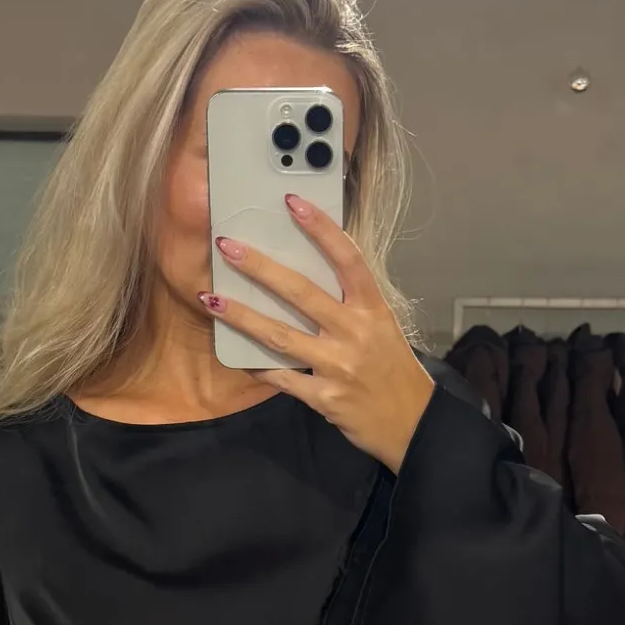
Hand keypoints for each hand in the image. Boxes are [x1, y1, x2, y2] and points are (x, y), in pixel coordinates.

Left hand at [198, 194, 435, 474]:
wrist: (412, 422)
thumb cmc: (392, 369)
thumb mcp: (381, 326)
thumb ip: (350, 303)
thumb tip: (307, 274)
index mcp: (372, 308)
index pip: (346, 258)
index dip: (320, 228)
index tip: (292, 202)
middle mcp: (355, 332)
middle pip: (301, 292)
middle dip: (259, 267)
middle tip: (227, 247)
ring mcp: (338, 365)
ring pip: (280, 335)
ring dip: (242, 316)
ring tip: (212, 299)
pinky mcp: (325, 397)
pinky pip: (282, 378)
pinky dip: (258, 366)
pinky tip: (236, 354)